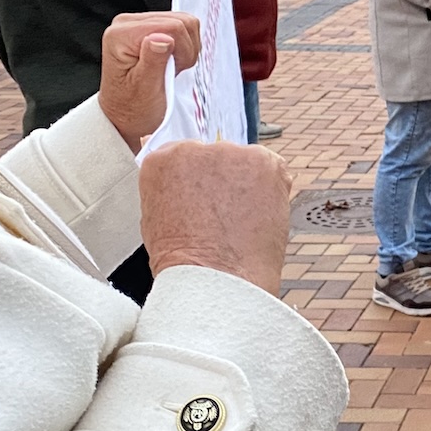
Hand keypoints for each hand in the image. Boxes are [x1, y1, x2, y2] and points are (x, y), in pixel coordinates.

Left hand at [98, 12, 200, 150]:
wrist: (125, 114)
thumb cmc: (131, 107)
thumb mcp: (144, 89)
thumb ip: (153, 61)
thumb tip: (163, 37)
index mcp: (121, 35)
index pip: (171, 27)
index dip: (182, 51)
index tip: (173, 71)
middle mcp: (127, 23)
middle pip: (180, 21)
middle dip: (185, 50)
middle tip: (171, 71)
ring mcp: (140, 23)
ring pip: (185, 22)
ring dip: (187, 48)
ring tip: (170, 68)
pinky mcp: (152, 26)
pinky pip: (183, 27)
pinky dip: (185, 47)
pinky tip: (172, 62)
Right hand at [141, 141, 293, 293]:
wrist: (215, 280)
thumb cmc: (185, 263)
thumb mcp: (156, 220)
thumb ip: (169, 189)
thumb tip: (181, 175)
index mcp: (162, 161)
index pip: (187, 158)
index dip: (201, 185)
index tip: (205, 205)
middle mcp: (193, 149)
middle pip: (218, 159)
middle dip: (225, 185)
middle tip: (225, 220)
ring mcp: (229, 153)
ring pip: (246, 165)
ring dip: (249, 187)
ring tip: (241, 224)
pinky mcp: (263, 162)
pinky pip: (273, 170)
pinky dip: (273, 192)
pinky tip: (259, 218)